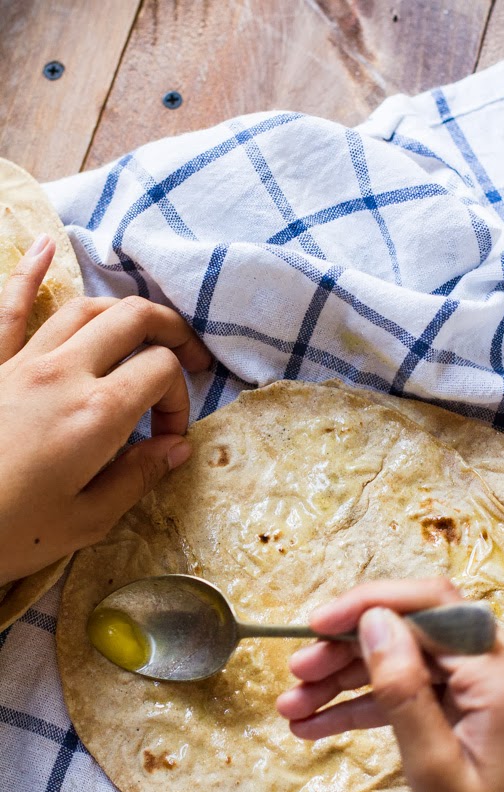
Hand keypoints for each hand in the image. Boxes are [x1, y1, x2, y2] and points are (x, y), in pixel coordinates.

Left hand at [0, 234, 211, 583]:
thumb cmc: (9, 534)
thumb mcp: (87, 520)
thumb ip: (138, 477)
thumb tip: (177, 449)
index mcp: (97, 414)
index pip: (161, 371)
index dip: (179, 400)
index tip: (167, 438)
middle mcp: (64, 373)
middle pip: (132, 320)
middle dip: (171, 332)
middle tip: (189, 358)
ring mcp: (21, 363)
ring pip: (83, 308)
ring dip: (122, 310)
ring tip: (144, 328)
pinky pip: (9, 309)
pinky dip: (28, 274)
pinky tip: (44, 247)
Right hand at [277, 578, 503, 791]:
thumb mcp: (437, 773)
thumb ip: (403, 691)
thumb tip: (372, 621)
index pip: (429, 608)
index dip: (364, 607)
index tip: (313, 626)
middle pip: (419, 628)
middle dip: (351, 649)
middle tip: (297, 674)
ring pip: (419, 655)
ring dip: (358, 678)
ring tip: (297, 706)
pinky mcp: (500, 695)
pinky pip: (435, 683)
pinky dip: (387, 699)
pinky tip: (330, 720)